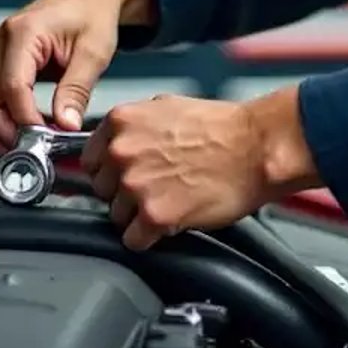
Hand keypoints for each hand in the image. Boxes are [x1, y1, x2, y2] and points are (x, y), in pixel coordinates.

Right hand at [0, 0, 153, 144]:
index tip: (48, 142)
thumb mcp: (94, 52)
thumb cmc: (92, 14)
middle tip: (39, 150)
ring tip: (39, 138)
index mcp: (22, 32)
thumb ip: (77, 90)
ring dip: (5, 127)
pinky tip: (33, 123)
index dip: (27, 122)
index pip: (12, 89)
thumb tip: (65, 125)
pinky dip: (7, 116)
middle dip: (7, 132)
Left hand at [82, 87, 321, 250]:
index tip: (124, 177)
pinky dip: (149, 238)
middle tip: (156, 189)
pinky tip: (171, 222)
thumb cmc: (223, 128)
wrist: (256, 148)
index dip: (111, 172)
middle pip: (101, 190)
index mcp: (121, 122)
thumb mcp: (167, 108)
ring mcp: (136, 185)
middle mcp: (122, 152)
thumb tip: (119, 140)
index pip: (90, 160)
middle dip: (124, 194)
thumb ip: (134, 126)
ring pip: (117, 217)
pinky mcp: (155, 216)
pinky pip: (133, 240)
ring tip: (171, 202)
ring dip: (139, 216)